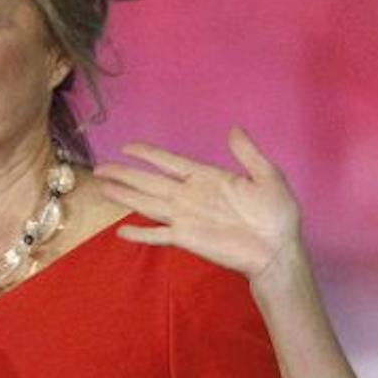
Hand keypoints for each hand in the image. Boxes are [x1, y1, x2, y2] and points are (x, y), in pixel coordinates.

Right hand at [93, 129, 305, 290]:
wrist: (277, 249)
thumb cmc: (276, 213)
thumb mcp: (267, 175)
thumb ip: (247, 153)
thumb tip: (233, 129)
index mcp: (206, 176)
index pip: (169, 161)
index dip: (147, 154)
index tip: (127, 146)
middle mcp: (190, 195)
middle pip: (149, 181)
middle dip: (124, 174)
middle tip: (99, 168)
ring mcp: (186, 217)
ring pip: (147, 203)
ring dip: (124, 196)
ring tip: (102, 188)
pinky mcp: (187, 239)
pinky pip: (158, 235)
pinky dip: (140, 234)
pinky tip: (121, 232)